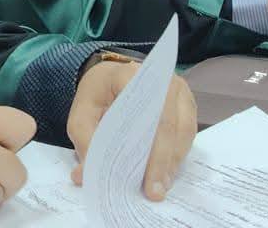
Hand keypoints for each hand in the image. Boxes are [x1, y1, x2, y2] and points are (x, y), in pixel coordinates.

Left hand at [67, 61, 196, 200]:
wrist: (108, 78)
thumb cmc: (97, 96)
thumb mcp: (80, 115)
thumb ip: (83, 141)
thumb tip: (84, 175)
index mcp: (132, 75)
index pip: (149, 113)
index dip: (151, 149)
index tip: (146, 180)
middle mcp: (163, 79)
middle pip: (170, 125)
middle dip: (162, 163)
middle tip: (155, 192)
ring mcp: (178, 91)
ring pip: (183, 132)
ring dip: (172, 162)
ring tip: (159, 187)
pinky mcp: (185, 105)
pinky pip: (186, 134)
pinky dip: (176, 156)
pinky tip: (164, 174)